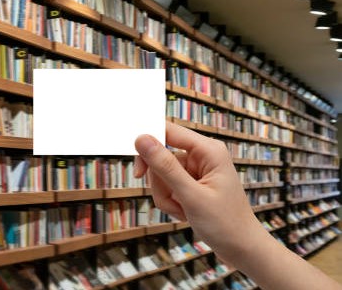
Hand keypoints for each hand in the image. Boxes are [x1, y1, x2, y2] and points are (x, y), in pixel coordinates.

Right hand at [133, 121, 266, 263]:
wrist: (242, 249)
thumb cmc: (225, 223)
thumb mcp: (191, 196)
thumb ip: (165, 166)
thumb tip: (142, 139)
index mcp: (208, 150)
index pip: (168, 131)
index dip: (148, 143)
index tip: (138, 167)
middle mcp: (202, 155)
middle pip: (160, 156)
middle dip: (160, 182)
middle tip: (171, 201)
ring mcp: (196, 169)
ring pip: (160, 174)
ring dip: (166, 196)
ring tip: (183, 211)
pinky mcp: (191, 182)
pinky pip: (166, 186)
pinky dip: (170, 202)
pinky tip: (185, 213)